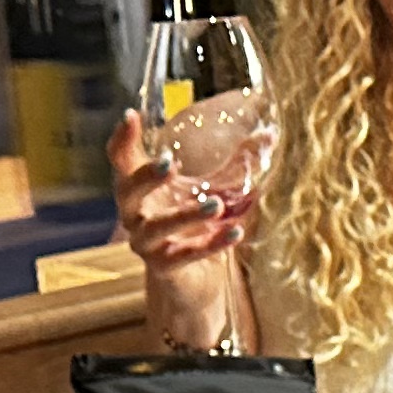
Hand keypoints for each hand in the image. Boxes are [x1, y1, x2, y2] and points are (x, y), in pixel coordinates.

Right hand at [113, 111, 249, 277]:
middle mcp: (136, 213)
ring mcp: (147, 243)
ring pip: (157, 228)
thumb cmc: (197, 221)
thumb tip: (271, 134)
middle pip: (126, 191)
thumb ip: (241, 161)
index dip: (122, 139)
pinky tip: (235, 232)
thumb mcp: (217, 186)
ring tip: (216, 204)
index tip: (131, 116)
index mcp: (140, 187)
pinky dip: (211, 244)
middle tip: (169, 163)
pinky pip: (185, 256)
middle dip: (146, 177)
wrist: (194, 277)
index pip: (121, 159)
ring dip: (186, 215)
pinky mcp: (164, 268)